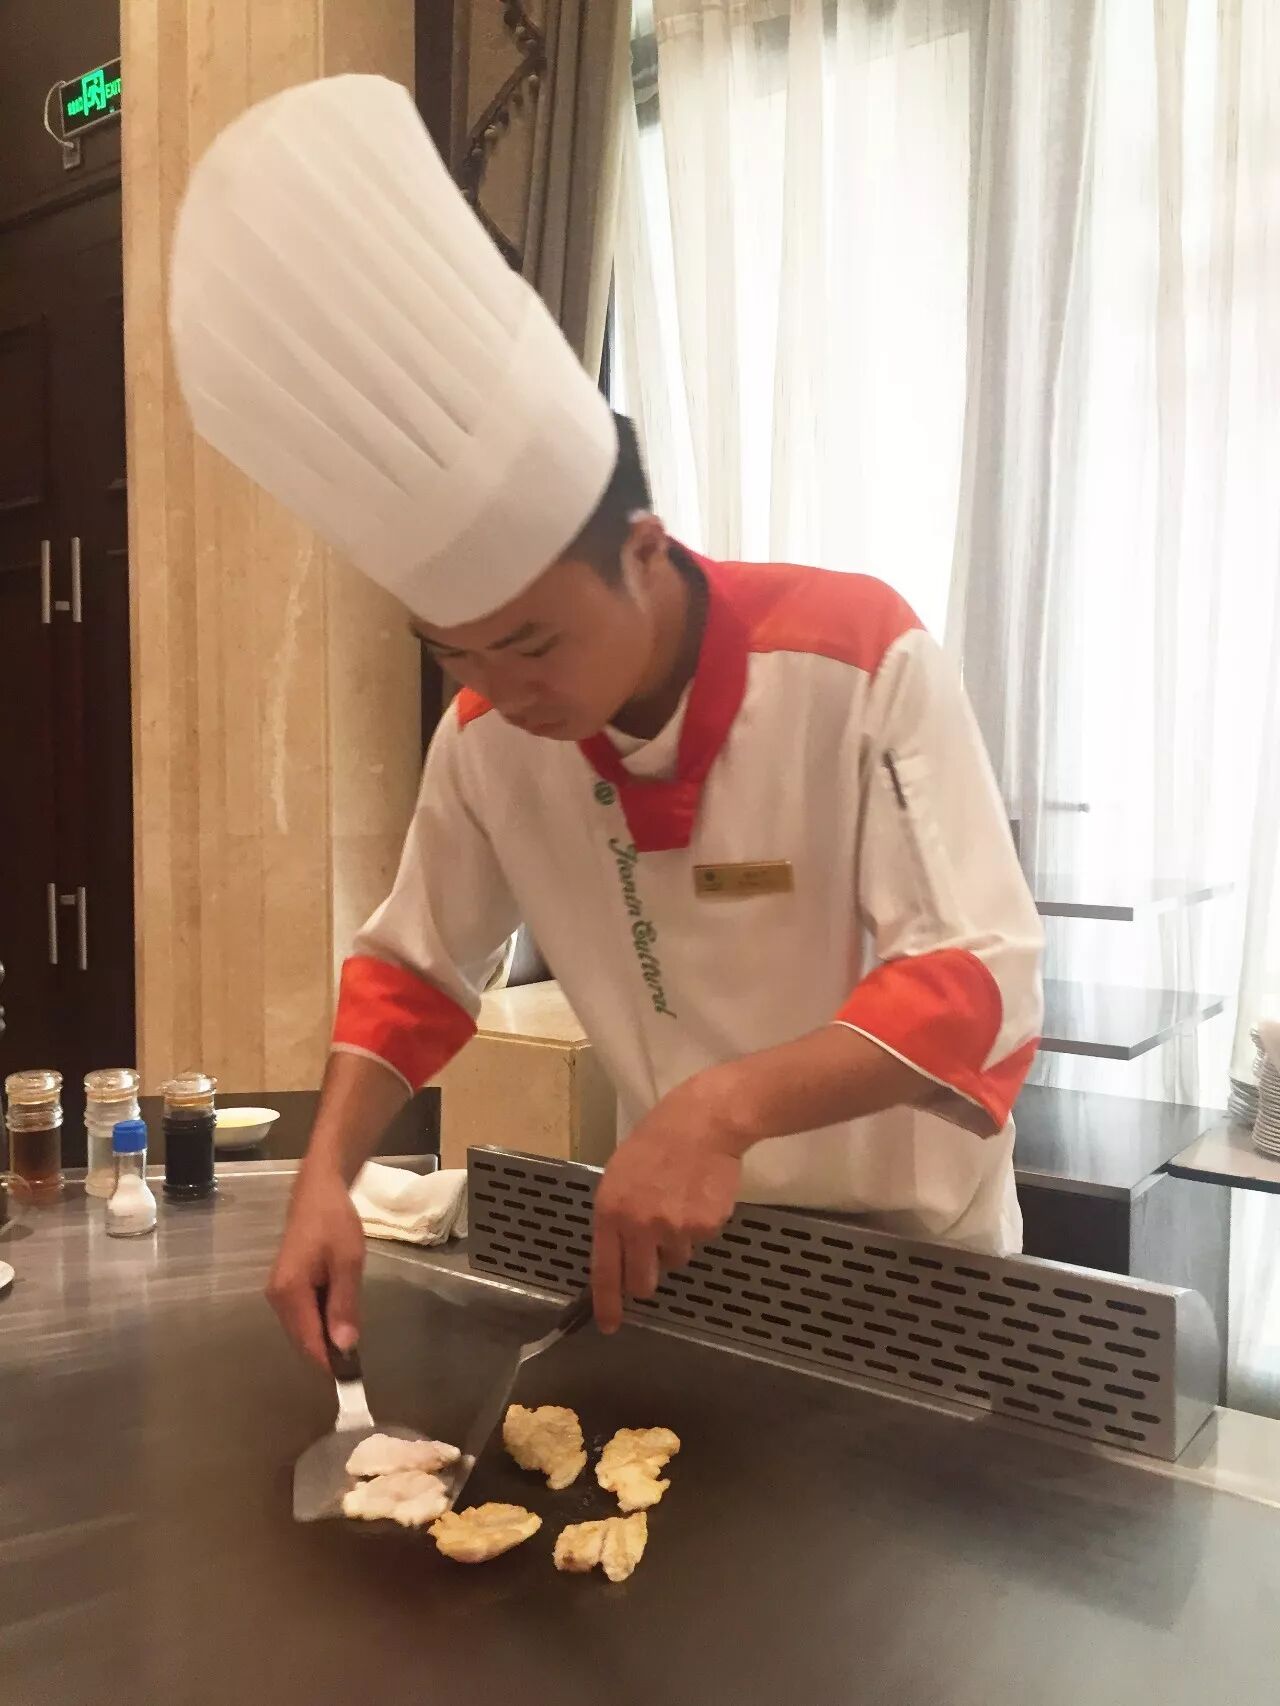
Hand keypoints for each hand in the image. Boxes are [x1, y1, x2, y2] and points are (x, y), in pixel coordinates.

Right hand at [266, 1164, 365, 1369]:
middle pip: (304, 1340)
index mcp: (289, 1293)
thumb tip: (345, 1347)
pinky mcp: (286, 1287)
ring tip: (353, 1333)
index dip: (330, 1364)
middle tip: (360, 1359)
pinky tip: (340, 1315)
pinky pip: (304, 1315)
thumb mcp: (348, 1261)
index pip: (309, 1343)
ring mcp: (279, 1293)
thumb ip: (344, 1305)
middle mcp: (277, 1298)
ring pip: (304, 1329)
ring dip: (326, 1336)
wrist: (318, 1190)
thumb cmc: (335, 1221)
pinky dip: (322, 1321)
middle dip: (329, 1352)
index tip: (353, 1380)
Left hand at [591, 1074, 745, 1333]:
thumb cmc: (657, 1140)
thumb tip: (621, 1250)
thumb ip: (616, 1214)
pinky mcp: (706, 1227)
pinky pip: (701, 1240)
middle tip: (655, 1253)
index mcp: (611, 1211)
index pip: (605, 1270)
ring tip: (680, 1200)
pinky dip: (700, 1224)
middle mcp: (640, 1226)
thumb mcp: (620, 1174)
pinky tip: (700, 1195)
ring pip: (676, 1258)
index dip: (608, 1303)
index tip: (610, 1325)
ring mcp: (675, 1229)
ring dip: (676, 1241)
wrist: (704, 1122)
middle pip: (643, 1281)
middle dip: (647, 1277)